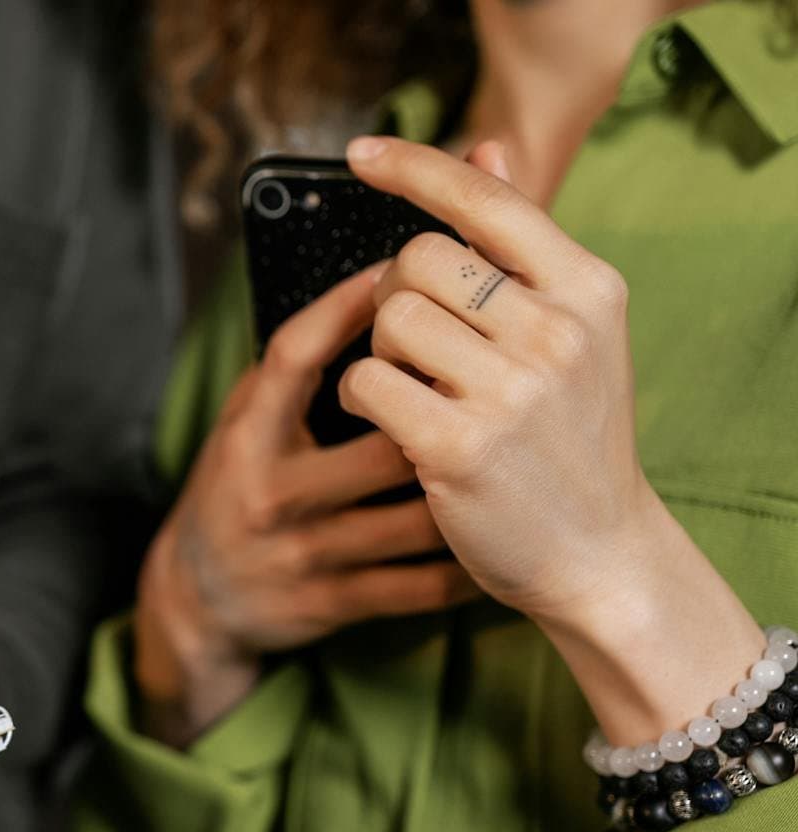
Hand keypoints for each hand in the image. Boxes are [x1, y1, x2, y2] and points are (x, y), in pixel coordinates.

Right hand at [134, 267, 474, 746]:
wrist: (199, 600)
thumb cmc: (240, 487)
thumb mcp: (245, 423)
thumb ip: (293, 371)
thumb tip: (381, 285)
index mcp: (247, 439)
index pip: (293, 359)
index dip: (347, 310)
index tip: (398, 273)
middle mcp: (271, 495)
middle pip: (385, 443)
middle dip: (448, 414)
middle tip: (496, 386)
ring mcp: (304, 554)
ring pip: (418, 517)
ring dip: (473, 487)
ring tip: (516, 456)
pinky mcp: (334, 603)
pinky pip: (423, 586)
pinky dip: (469, 561)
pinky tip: (501, 529)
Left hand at [340, 136, 763, 739]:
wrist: (597, 553)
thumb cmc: (571, 435)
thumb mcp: (573, 331)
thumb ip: (523, 242)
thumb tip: (485, 149)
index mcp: (589, 289)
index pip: (488, 202)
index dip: (416, 169)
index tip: (362, 153)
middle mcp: (556, 331)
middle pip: (417, 260)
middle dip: (397, 297)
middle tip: (424, 348)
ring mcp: (509, 390)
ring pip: (387, 319)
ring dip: (381, 352)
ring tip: (422, 391)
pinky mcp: (457, 445)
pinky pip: (366, 380)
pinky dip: (365, 398)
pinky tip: (399, 424)